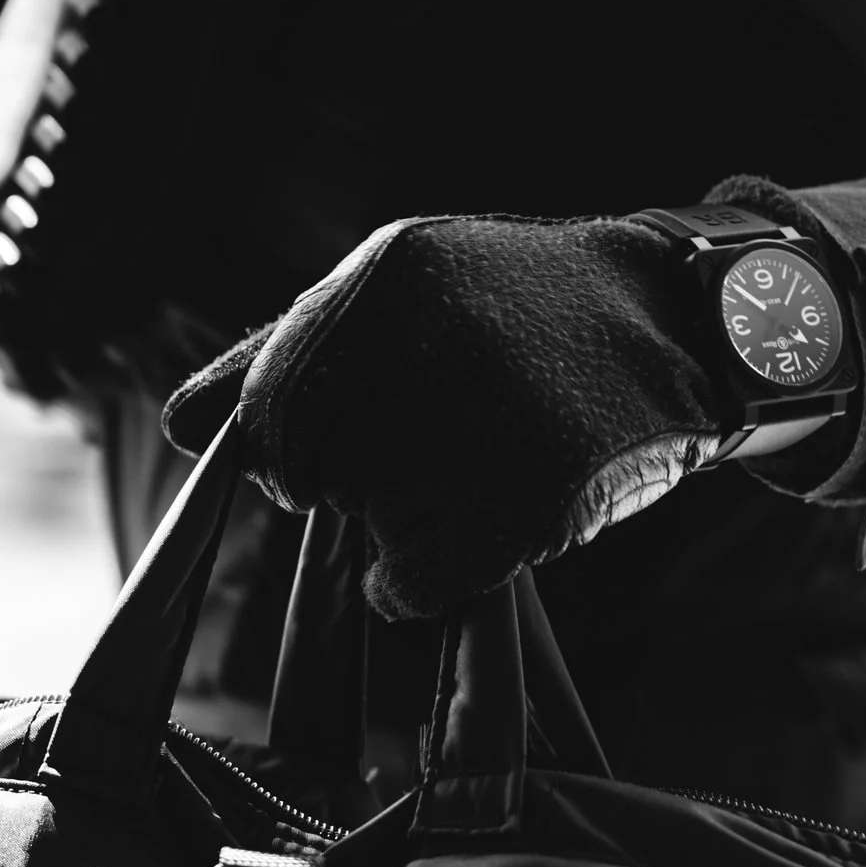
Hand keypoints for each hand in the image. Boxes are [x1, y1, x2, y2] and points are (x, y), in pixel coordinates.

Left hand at [162, 215, 731, 618]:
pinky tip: (480, 519)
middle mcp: (425, 348)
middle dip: (338, 478)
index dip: (290, 443)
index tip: (329, 444)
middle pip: (302, 472)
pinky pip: (407, 585)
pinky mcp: (524, 504)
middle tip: (420, 448)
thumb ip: (287, 350)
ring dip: (398, 519)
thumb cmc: (519, 308)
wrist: (682, 323)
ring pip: (360, 528)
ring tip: (479, 461)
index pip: (268, 409)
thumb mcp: (404, 286)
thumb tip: (183, 426)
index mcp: (385, 280)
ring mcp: (478, 429)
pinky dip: (423, 577)